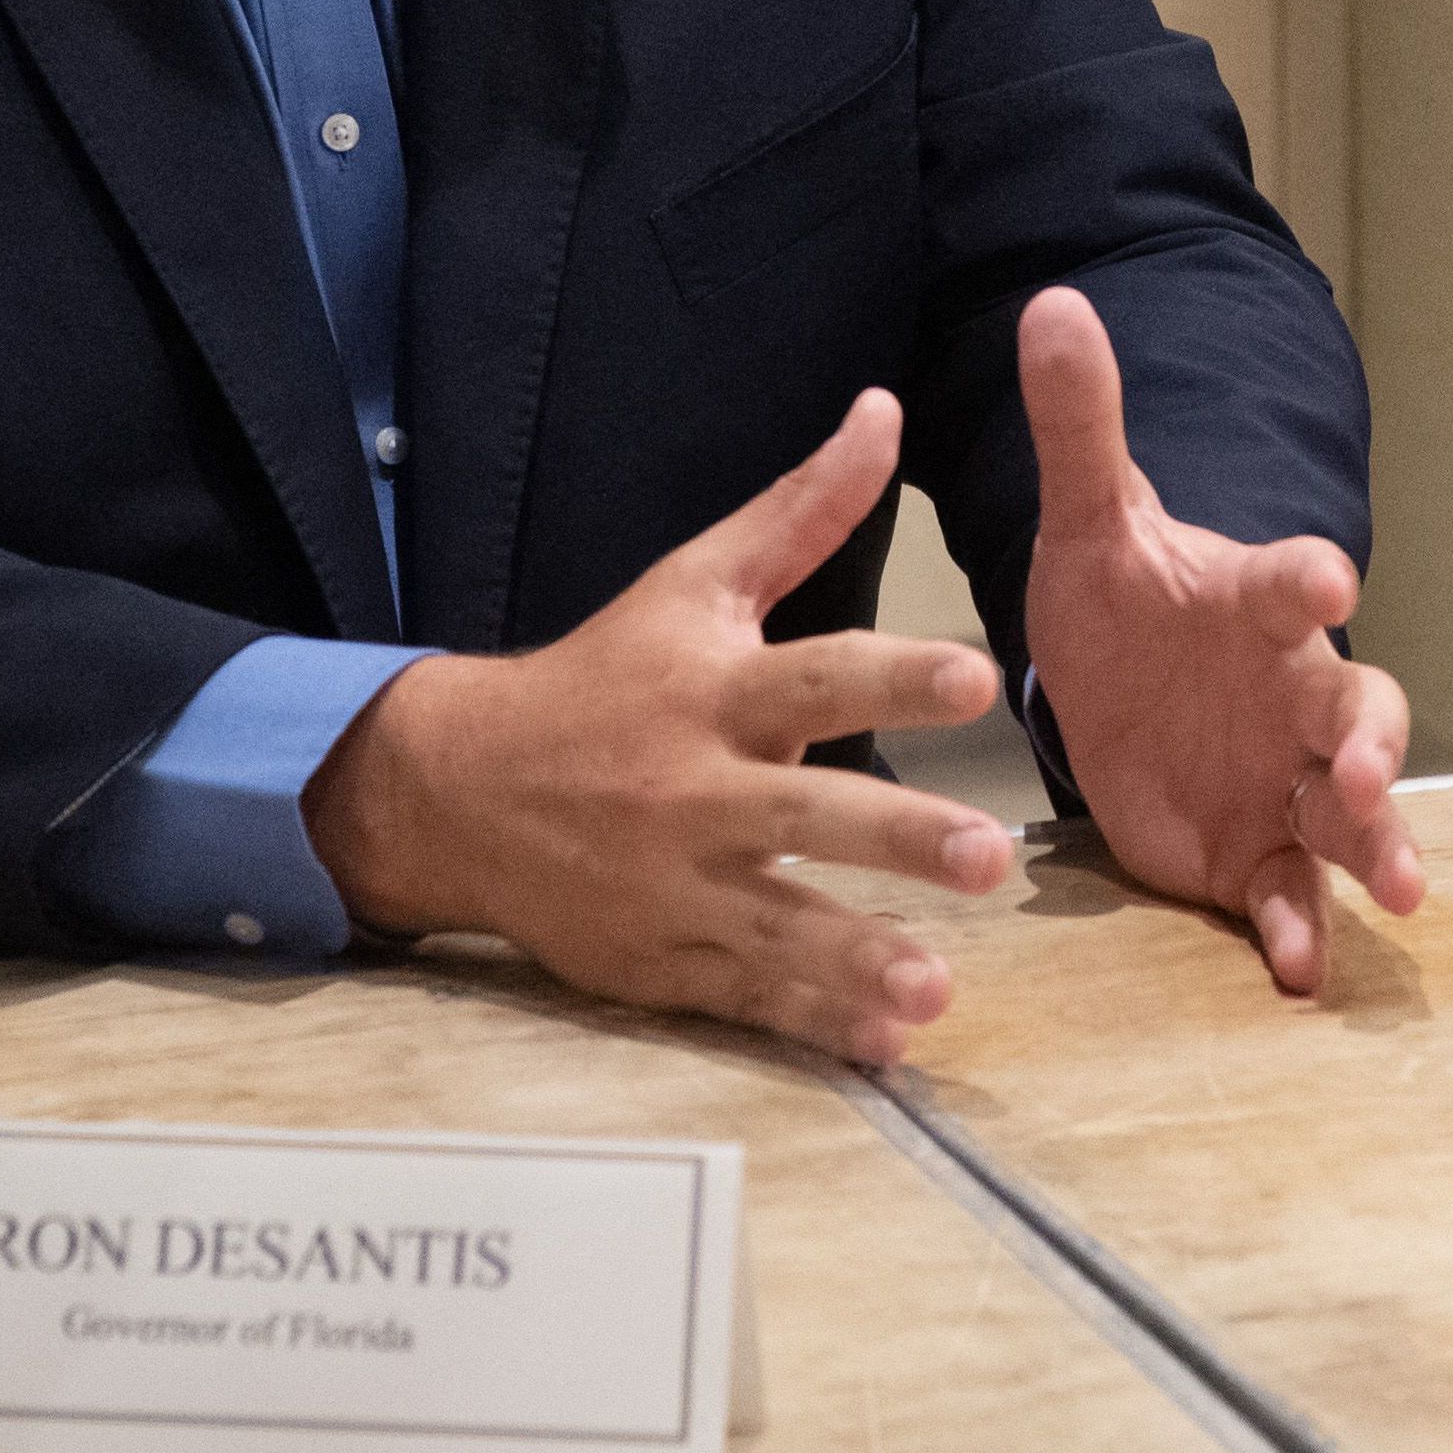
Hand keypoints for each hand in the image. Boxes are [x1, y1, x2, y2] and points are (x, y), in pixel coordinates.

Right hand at [302, 390, 1020, 1062]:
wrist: (460, 790)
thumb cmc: (605, 676)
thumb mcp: (694, 583)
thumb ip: (803, 509)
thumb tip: (885, 407)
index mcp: (714, 692)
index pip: (816, 677)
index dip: (895, 679)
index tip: (977, 680)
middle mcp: (698, 794)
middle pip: (807, 817)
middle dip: (898, 841)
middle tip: (992, 859)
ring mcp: (678, 889)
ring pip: (779, 929)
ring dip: (859, 961)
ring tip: (940, 989)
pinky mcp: (663, 961)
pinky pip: (747, 997)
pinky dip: (813, 1026)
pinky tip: (886, 1045)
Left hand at [1015, 286, 1425, 988]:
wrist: (1125, 679)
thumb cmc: (1127, 594)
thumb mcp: (1089, 517)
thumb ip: (1081, 423)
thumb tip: (1053, 304)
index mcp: (1250, 606)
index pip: (1288, 583)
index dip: (1305, 578)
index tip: (1321, 576)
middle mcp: (1289, 692)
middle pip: (1359, 711)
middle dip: (1373, 744)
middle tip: (1371, 776)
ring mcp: (1280, 777)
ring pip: (1350, 813)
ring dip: (1377, 845)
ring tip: (1396, 890)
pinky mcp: (1251, 850)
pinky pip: (1289, 893)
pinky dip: (1300, 930)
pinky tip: (1300, 974)